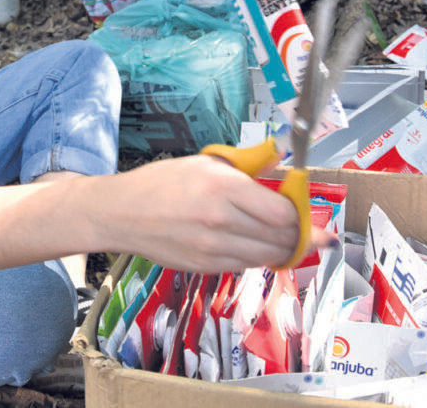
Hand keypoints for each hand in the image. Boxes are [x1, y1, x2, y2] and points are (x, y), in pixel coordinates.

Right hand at [100, 155, 334, 273]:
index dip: (300, 213)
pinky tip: (253, 243)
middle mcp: (222, 221)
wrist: (123, 213)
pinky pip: (246, 265)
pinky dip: (257, 256)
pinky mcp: (206, 267)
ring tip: (281, 236)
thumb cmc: (161, 183)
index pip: (283, 213)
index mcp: (224, 188)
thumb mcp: (206, 162)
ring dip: (281, 248)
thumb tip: (283, 160)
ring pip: (268, 256)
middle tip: (304, 227)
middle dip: (298, 234)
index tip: (304, 209)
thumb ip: (249, 166)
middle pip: (282, 238)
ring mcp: (214, 249)